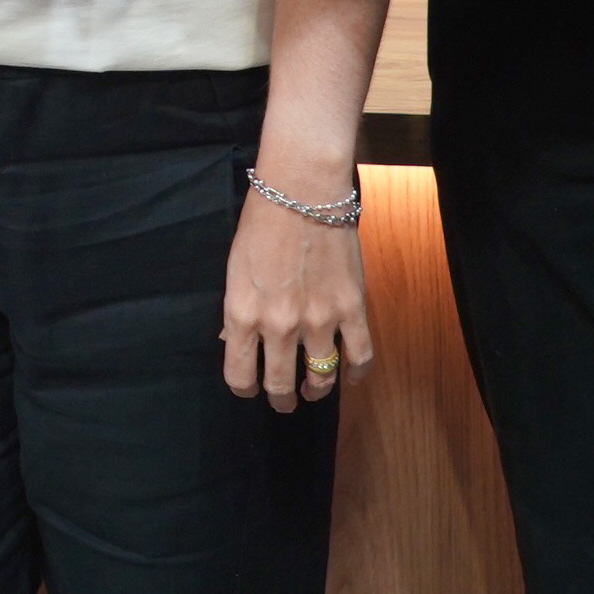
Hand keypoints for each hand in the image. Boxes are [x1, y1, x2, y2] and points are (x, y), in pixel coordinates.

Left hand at [223, 177, 374, 414]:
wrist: (301, 191)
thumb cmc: (260, 224)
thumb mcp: (235, 271)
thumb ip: (238, 311)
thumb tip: (234, 341)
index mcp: (242, 315)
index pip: (240, 375)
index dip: (244, 389)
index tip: (250, 388)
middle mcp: (279, 326)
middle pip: (280, 385)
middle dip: (280, 400)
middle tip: (283, 401)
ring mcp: (318, 321)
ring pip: (320, 379)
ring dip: (316, 391)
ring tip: (313, 391)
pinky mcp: (351, 309)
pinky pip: (359, 356)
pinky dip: (355, 373)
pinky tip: (350, 378)